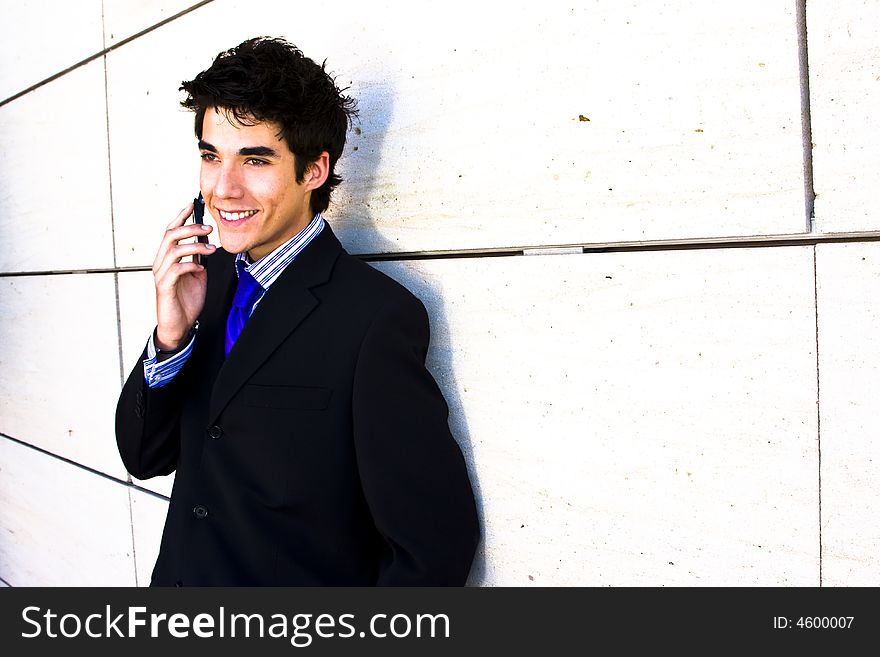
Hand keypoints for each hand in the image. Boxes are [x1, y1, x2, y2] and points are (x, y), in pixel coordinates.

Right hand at [152, 202, 215, 349]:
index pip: (171, 231)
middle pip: (170, 235)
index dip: (180, 216)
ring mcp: (161, 275)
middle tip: (209, 228)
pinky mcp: (164, 287)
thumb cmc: (186, 301)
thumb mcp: (197, 275)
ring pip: (173, 250)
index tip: (192, 204)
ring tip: (212, 249)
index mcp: (167, 258)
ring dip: (195, 246)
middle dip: (191, 228)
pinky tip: (201, 269)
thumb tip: (207, 244)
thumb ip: (198, 259)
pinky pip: (175, 269)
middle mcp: (160, 263)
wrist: (179, 325)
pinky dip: (191, 265)